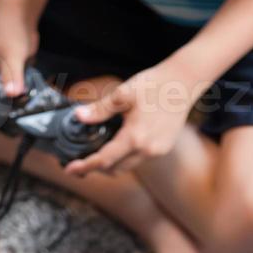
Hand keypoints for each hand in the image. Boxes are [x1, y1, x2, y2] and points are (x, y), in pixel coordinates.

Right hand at [0, 5, 38, 146]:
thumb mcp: (12, 53)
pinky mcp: (12, 78)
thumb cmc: (10, 31)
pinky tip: (30, 114)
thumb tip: (12, 95)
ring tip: (21, 132)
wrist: (19, 14)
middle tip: (9, 139)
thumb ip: (12, 74)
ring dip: (6, 118)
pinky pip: (12, 98)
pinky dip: (17, 107)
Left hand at [64, 58, 197, 175]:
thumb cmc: (154, 85)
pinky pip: (139, 160)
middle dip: (96, 167)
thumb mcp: (123, 94)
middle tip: (81, 161)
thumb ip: (100, 109)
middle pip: (115, 169)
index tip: (70, 169)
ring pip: (127, 167)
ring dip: (112, 163)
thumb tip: (79, 116)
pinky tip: (120, 143)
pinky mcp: (163, 149)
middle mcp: (148, 150)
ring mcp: (157, 151)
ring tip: (98, 152)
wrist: (183, 83)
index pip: (104, 160)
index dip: (85, 166)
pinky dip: (126, 157)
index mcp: (135, 137)